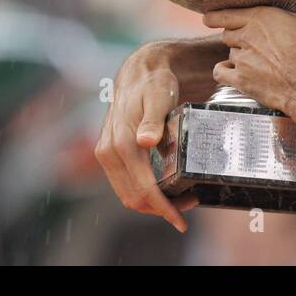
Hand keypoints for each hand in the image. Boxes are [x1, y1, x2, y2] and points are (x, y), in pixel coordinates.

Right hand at [95, 43, 200, 231]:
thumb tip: (146, 142)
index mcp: (121, 142)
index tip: (181, 221)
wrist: (138, 73)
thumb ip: (154, 120)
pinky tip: (164, 188)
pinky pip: (124, 184)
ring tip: (181, 200)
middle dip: (161, 209)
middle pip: (134, 198)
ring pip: (127, 195)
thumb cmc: (153, 85)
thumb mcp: (159, 97)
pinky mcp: (108, 155)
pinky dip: (143, 193)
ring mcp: (106, 154)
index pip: (143, 187)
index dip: (163, 208)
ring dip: (152, 204)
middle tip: (190, 205)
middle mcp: (108, 151)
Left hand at [203, 0, 295, 119]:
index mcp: (261, 17)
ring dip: (236, 56)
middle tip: (251, 45)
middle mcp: (247, 35)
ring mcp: (241, 58)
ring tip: (252, 61)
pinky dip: (225, 73)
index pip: (224, 13)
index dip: (217, 17)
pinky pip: (220, 73)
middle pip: (227, 34)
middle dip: (236, 38)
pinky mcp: (240, 80)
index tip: (210, 18)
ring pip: (228, 53)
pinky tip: (234, 74)